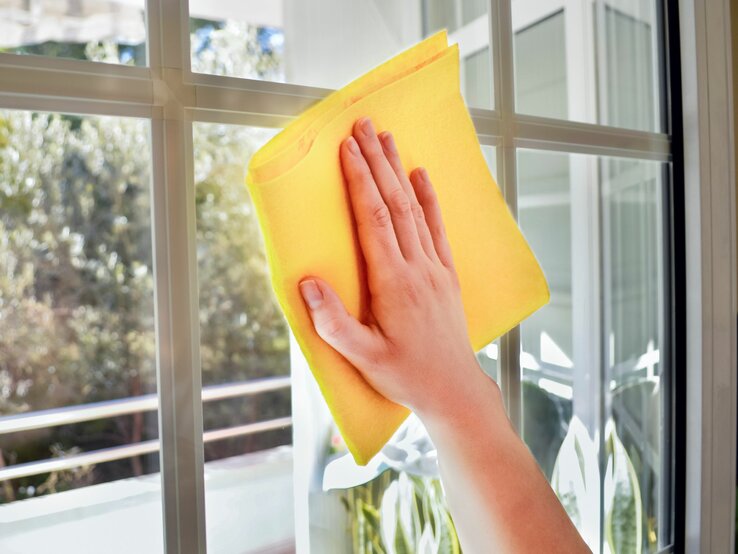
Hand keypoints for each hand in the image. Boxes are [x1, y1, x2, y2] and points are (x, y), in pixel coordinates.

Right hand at [298, 116, 492, 418]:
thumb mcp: (363, 357)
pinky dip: (430, 199)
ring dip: (399, 170)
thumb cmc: (405, 375)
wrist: (453, 389)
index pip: (373, 219)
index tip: (347, 149)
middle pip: (394, 203)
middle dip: (376, 161)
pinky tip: (422, 175)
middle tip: (363, 125)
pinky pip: (438, 229)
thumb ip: (333, 323)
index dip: (360, 181)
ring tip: (386, 138)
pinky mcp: (448, 275)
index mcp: (393, 283)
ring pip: (416, 209)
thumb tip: (309, 284)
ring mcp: (436, 268)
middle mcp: (418, 267)